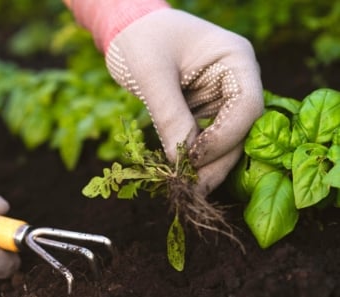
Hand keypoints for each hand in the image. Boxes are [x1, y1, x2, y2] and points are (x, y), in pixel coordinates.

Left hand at [71, 2, 263, 194]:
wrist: (129, 29)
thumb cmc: (141, 38)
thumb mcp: (151, 73)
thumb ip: (169, 115)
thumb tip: (180, 161)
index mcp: (235, 60)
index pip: (246, 106)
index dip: (224, 137)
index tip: (194, 159)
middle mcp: (235, 80)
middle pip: (240, 129)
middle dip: (216, 160)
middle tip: (193, 188)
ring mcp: (221, 96)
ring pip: (225, 139)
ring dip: (207, 165)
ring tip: (187, 188)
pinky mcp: (204, 110)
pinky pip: (206, 138)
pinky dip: (195, 157)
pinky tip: (182, 173)